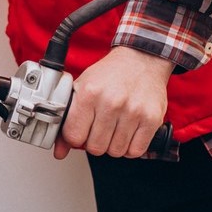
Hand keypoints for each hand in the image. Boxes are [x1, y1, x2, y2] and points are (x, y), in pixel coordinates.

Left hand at [54, 46, 173, 160]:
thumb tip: (59, 152)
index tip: (81, 131)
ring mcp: (133, 111)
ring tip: (115, 128)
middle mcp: (111, 102)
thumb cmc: (110, 75)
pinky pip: (135, 151)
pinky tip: (128, 133)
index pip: (74, 136)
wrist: (142, 60)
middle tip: (99, 129)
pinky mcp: (151, 119)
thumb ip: (68, 122)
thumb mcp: (82, 89)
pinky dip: (130, 147)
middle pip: (95, 148)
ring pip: (115, 151)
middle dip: (95, 142)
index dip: (76, 137)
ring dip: (113, 144)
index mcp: (89, 93)